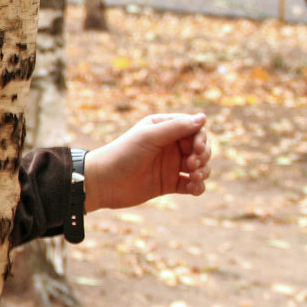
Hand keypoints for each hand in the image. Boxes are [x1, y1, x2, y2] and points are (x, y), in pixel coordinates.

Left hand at [83, 113, 210, 211]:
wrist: (102, 182)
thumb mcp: (149, 137)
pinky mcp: (169, 184)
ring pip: (199, 167)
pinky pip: (192, 185)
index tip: (196, 149)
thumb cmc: (122, 154)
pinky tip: (193, 188)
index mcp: (164, 128)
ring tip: (194, 177)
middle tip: (192, 164)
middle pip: (200, 148)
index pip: (194, 129)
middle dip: (203, 156)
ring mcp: (170, 165)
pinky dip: (197, 187)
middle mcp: (169, 145)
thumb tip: (203, 117)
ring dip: (203, 172)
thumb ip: (176, 127)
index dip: (201, 138)